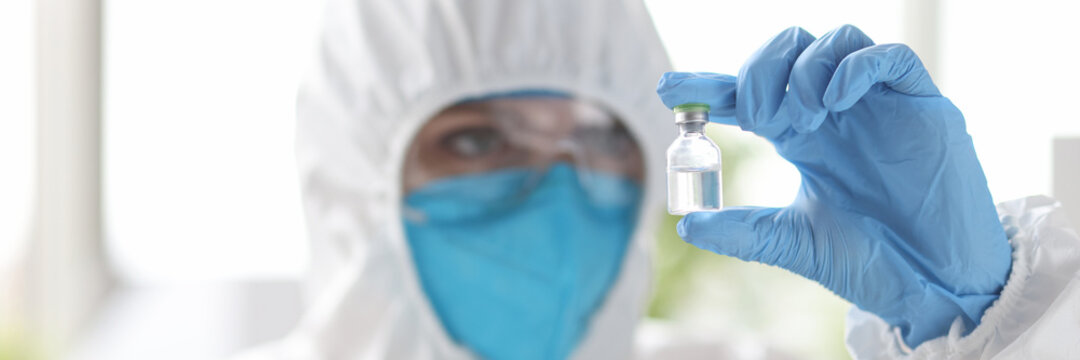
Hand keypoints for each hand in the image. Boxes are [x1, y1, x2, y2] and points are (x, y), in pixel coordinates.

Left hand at [655, 25, 1011, 346]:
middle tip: (757, 116)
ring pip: (836, 41)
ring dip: (803, 69)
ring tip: (798, 117)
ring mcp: (879, 104)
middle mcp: (836, 112)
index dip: (709, 85)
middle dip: (759, 71)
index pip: (748, 94)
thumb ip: (743, 231)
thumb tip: (688, 223)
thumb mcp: (794, 242)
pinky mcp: (923, 106)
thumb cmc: (871, 260)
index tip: (670, 89)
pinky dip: (855, 67)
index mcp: (804, 136)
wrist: (935, 284)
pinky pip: (892, 57)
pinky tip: (833, 101)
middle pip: (788, 50)